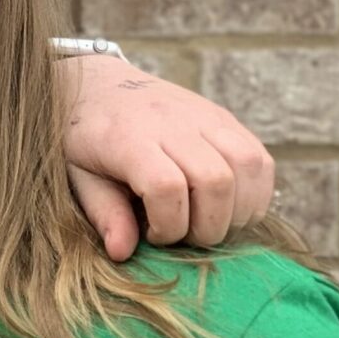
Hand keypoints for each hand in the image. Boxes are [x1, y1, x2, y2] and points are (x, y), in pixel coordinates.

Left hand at [58, 56, 274, 261]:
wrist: (97, 84)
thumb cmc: (83, 138)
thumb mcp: (78, 176)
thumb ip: (103, 213)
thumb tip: (122, 253)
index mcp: (128, 139)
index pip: (166, 187)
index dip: (168, 224)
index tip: (153, 235)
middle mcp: (172, 123)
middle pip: (216, 180)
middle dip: (208, 226)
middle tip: (186, 235)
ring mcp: (205, 116)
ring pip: (248, 167)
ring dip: (239, 211)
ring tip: (210, 224)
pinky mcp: (225, 118)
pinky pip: (260, 158)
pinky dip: (257, 193)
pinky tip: (232, 209)